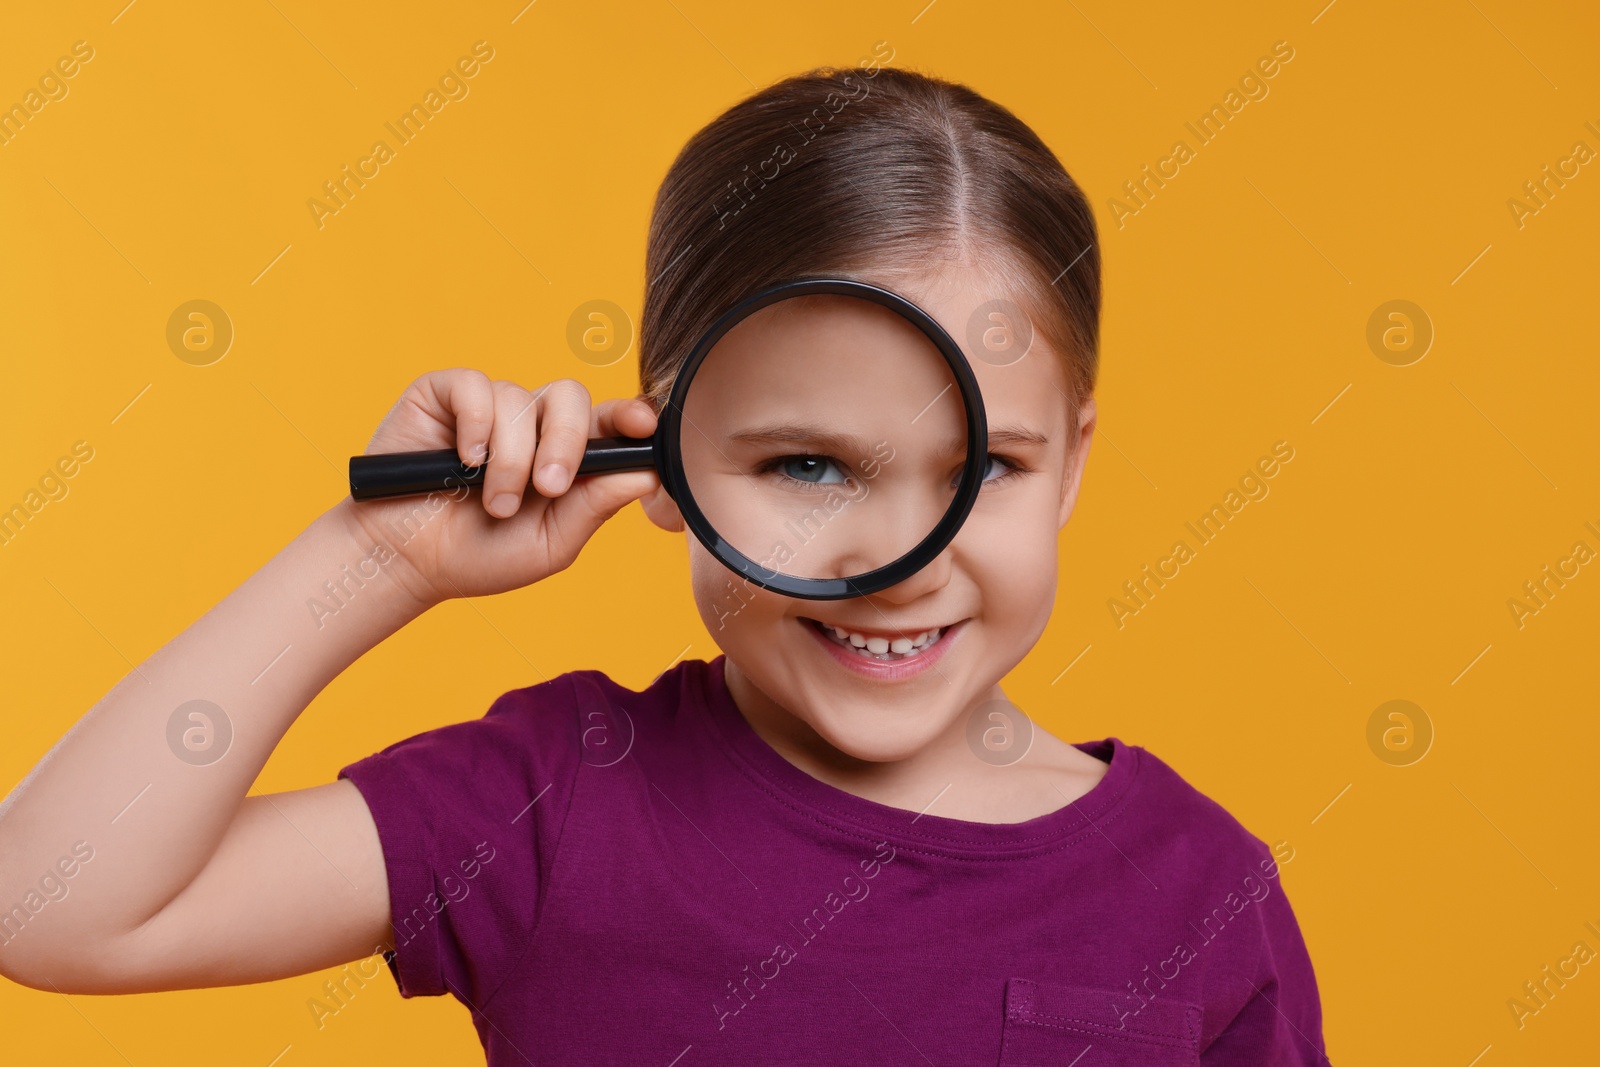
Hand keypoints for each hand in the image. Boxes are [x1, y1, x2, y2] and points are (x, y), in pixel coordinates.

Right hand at [334, 369, 659, 605]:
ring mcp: (489, 406)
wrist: (405, 561)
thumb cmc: (479, 555)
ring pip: (520, 401)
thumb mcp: (550, 543)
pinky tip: (465, 459)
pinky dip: (477, 424)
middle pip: (570, 397)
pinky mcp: (444, 395)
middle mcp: (531, 424)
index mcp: (565, 455)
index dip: (629, 414)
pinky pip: (475, 387)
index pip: (608, 422)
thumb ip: (595, 506)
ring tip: (492, 503)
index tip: (643, 424)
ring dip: (510, 460)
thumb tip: (647, 473)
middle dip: (566, 441)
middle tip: (549, 486)